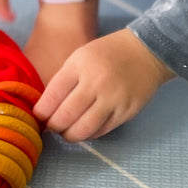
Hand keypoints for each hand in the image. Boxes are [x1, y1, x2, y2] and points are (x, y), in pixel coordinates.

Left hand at [33, 29, 174, 140]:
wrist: (146, 51)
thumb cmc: (108, 54)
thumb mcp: (81, 57)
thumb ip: (64, 81)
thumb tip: (46, 108)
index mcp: (79, 66)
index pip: (52, 97)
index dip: (41, 112)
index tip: (40, 117)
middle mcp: (96, 83)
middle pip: (65, 116)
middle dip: (54, 127)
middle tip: (53, 127)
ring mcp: (113, 99)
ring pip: (83, 129)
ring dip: (70, 135)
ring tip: (68, 132)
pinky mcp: (126, 111)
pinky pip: (102, 131)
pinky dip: (89, 134)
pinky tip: (86, 129)